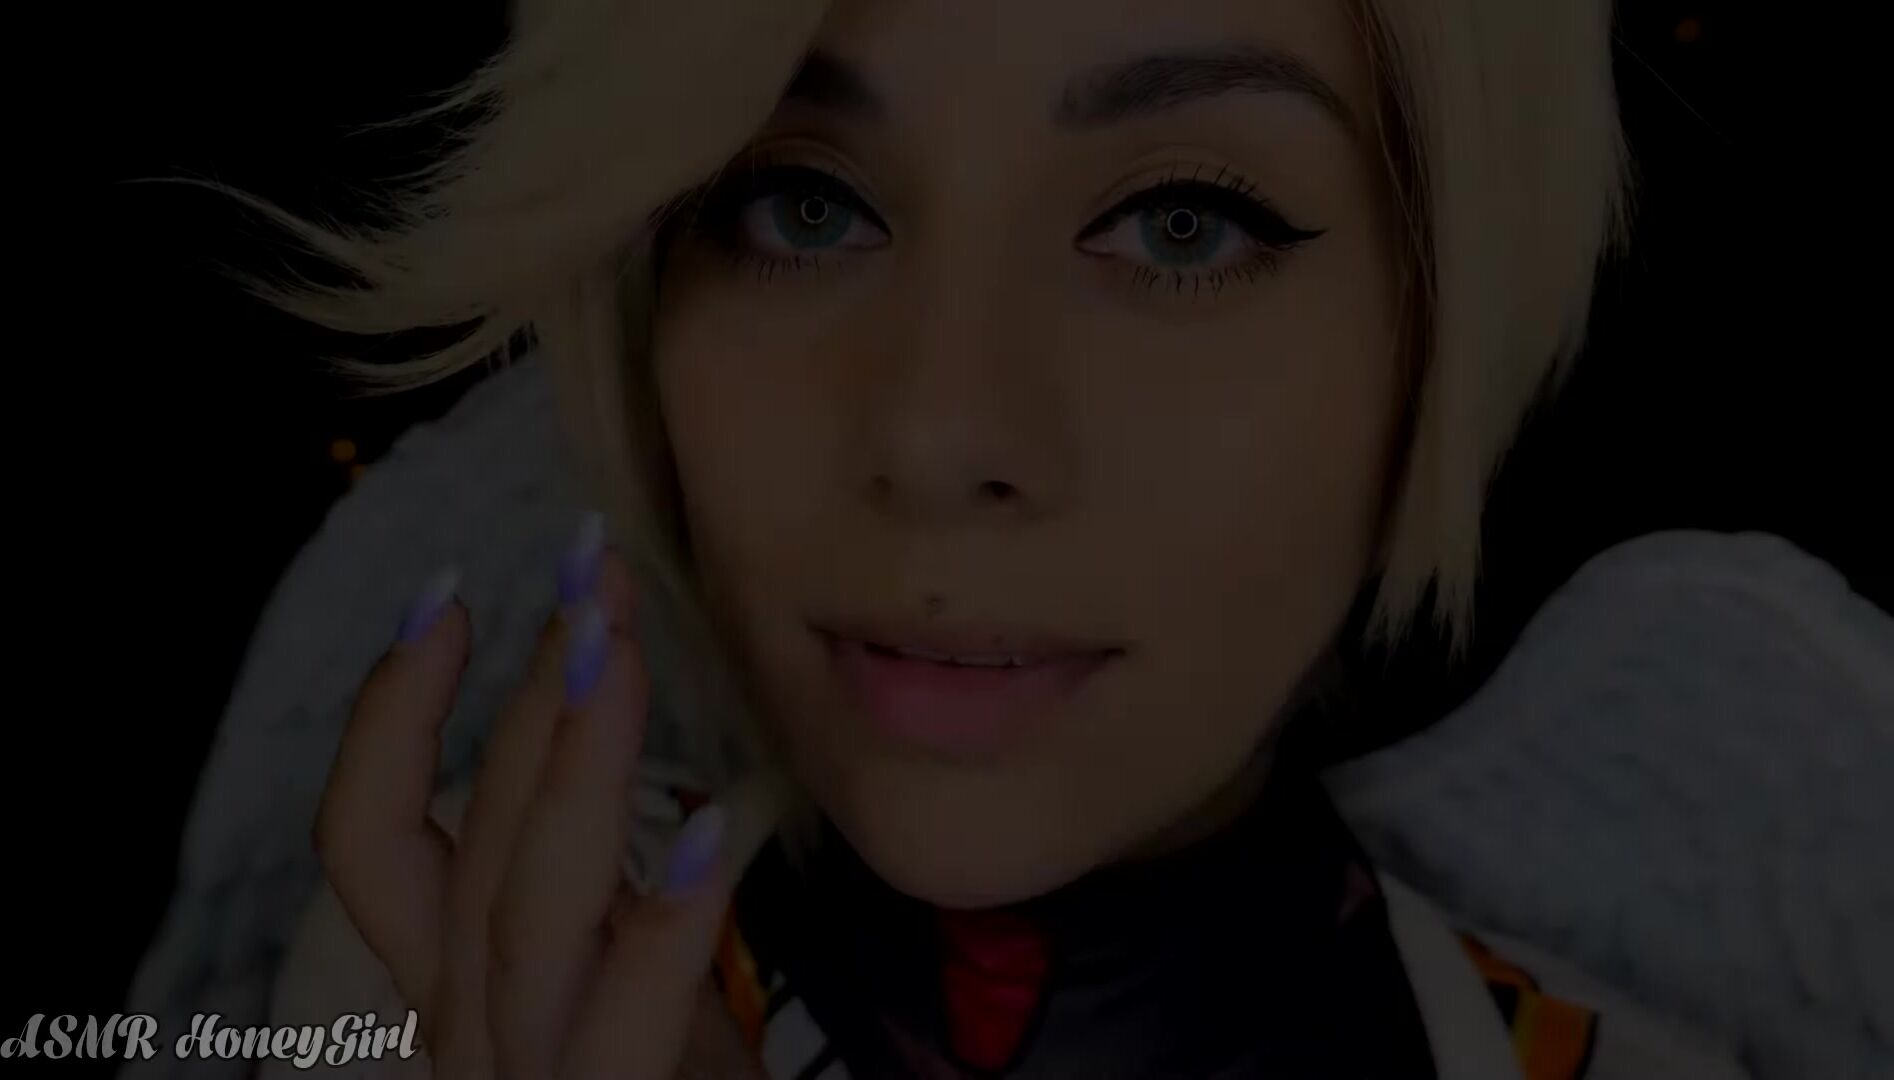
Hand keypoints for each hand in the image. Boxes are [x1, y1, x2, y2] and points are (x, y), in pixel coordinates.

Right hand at [314, 541, 774, 1078]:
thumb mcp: (624, 981)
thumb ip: (607, 893)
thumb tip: (632, 752)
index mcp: (458, 981)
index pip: (375, 837)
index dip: (394, 715)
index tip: (451, 595)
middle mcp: (465, 1027)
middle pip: (466, 848)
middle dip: (525, 694)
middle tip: (587, 568)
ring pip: (518, 918)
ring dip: (571, 771)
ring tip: (616, 651)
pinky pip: (619, 1032)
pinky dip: (664, 932)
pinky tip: (717, 835)